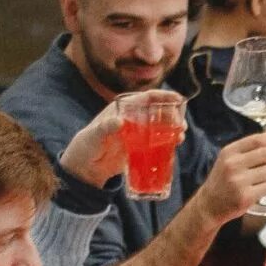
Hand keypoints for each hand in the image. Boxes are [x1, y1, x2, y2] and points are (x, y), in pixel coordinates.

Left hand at [61, 95, 179, 188]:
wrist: (84, 169)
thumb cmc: (85, 147)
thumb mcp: (93, 136)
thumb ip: (105, 128)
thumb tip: (119, 121)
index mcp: (123, 109)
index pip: (146, 98)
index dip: (163, 96)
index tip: (177, 98)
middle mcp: (133, 117)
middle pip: (158, 111)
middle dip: (173, 115)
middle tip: (180, 125)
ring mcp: (138, 132)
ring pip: (161, 125)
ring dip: (173, 128)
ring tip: (181, 136)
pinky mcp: (141, 146)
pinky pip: (158, 141)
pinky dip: (168, 141)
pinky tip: (176, 144)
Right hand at [196, 132, 265, 226]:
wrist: (208, 205)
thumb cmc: (223, 180)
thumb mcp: (228, 159)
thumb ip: (248, 149)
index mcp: (229, 152)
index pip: (257, 140)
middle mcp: (232, 165)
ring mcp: (238, 181)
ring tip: (257, 181)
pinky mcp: (245, 197)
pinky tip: (255, 191)